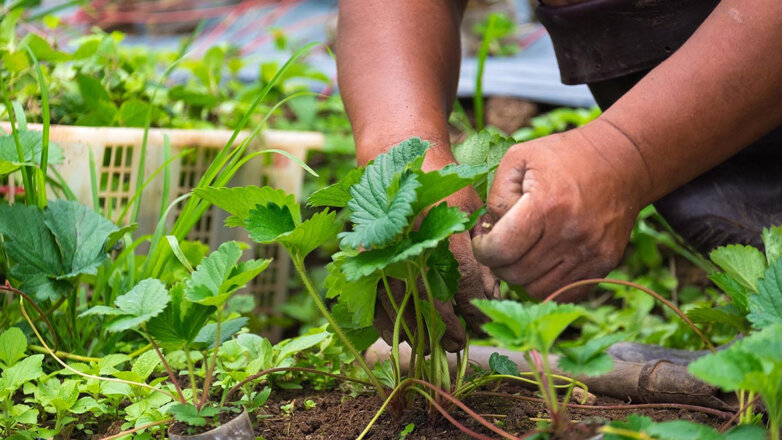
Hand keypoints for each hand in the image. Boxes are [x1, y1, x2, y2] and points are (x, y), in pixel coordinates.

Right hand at [374, 186, 499, 351]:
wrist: (393, 154)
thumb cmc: (439, 179)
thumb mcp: (469, 206)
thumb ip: (481, 248)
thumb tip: (492, 293)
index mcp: (441, 223)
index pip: (463, 278)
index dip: (473, 307)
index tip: (480, 323)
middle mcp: (410, 238)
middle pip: (429, 296)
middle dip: (447, 327)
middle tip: (460, 343)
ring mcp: (382, 247)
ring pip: (398, 302)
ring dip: (417, 331)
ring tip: (433, 348)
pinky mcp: (362, 254)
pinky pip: (371, 296)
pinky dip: (384, 322)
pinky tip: (397, 336)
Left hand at [472, 123, 647, 300]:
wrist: (622, 161)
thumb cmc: (564, 156)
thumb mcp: (519, 158)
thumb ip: (496, 195)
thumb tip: (491, 231)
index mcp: (546, 205)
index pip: (501, 250)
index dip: (483, 250)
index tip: (483, 241)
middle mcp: (571, 233)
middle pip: (516, 274)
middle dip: (499, 264)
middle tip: (500, 248)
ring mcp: (591, 252)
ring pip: (537, 290)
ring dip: (521, 277)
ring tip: (520, 255)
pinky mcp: (605, 263)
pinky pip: (565, 292)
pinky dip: (547, 284)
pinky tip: (541, 263)